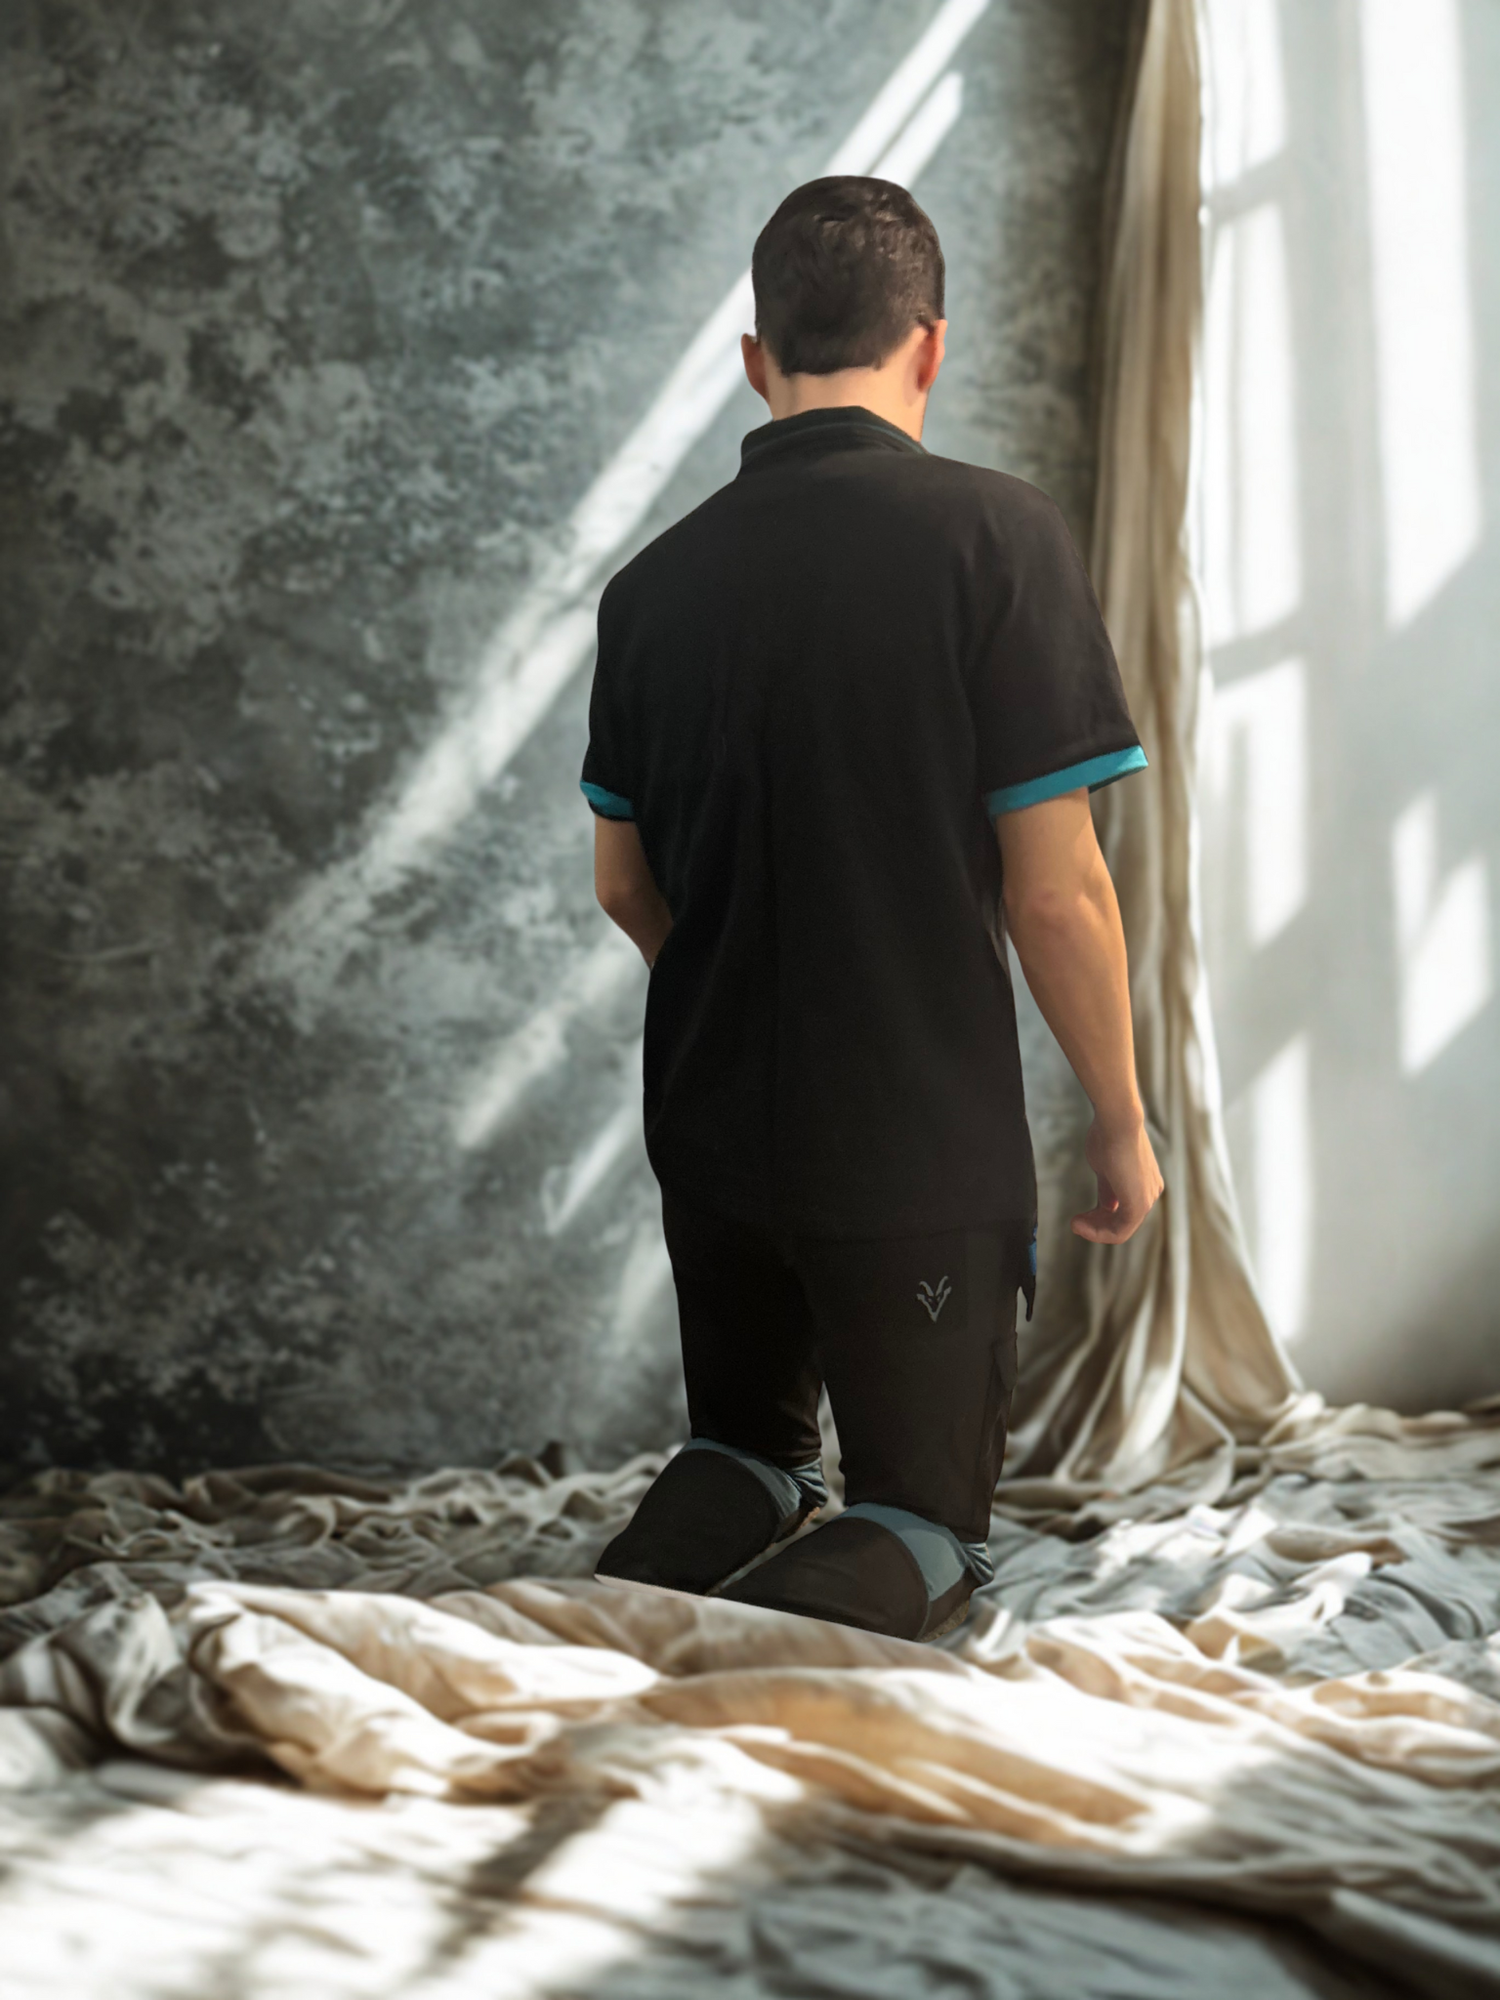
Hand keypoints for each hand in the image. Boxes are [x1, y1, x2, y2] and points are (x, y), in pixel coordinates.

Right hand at [1072, 1112, 1163, 1243]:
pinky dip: (1098, 1233)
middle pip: (1123, 1221)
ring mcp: (1147, 1199)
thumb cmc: (1109, 1136)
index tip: (1080, 1215)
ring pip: (1121, 1229)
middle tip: (1075, 1222)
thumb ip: (1108, 1189)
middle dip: (1096, 1225)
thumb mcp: (1105, 1168)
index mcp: (1146, 1182)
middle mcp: (1151, 1192)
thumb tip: (1106, 1207)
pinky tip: (1079, 1224)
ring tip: (1075, 1224)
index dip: (1099, 1216)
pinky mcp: (1139, 1205)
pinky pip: (1119, 1231)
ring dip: (1095, 1230)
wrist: (1118, 1122)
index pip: (1123, 1210)